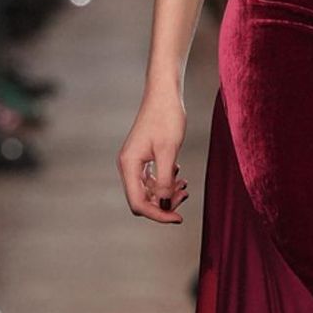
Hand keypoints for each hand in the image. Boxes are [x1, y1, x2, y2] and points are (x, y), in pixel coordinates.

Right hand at [117, 93, 189, 224]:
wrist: (165, 94)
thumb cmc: (166, 118)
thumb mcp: (168, 151)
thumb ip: (164, 180)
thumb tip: (163, 204)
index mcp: (129, 165)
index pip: (138, 203)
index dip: (158, 214)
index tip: (179, 218)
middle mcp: (128, 166)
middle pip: (142, 200)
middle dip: (164, 203)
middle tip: (185, 194)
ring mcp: (135, 162)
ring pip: (148, 191)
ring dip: (166, 192)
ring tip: (184, 186)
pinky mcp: (143, 157)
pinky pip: (152, 179)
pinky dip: (166, 182)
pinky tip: (179, 175)